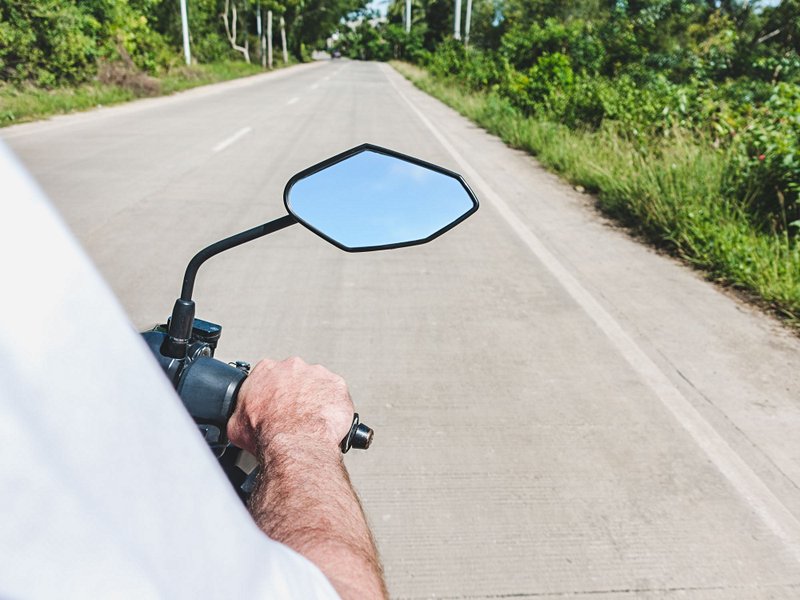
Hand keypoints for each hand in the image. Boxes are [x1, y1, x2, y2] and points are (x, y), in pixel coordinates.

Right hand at [227, 357, 353, 456]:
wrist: (294, 444)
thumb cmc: (268, 434)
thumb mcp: (236, 426)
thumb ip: (239, 413)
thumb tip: (239, 419)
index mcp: (266, 371)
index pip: (270, 375)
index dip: (273, 392)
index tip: (276, 404)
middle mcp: (292, 367)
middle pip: (295, 377)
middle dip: (296, 393)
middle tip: (295, 414)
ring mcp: (317, 374)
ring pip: (318, 384)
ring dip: (316, 398)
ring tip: (312, 420)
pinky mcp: (337, 385)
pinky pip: (337, 394)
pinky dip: (334, 406)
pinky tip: (327, 421)